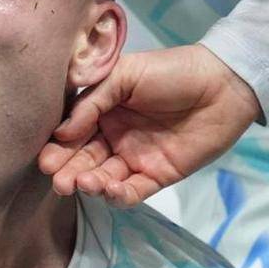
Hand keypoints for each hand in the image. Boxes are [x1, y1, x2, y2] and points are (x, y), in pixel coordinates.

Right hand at [38, 45, 261, 207]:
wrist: (222, 85)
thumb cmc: (171, 72)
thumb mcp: (125, 74)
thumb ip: (92, 101)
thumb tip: (61, 133)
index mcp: (103, 110)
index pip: (73, 133)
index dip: (58, 147)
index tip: (46, 159)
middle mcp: (115, 136)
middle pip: (84, 159)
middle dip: (68, 171)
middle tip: (58, 180)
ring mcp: (135, 158)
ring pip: (103, 178)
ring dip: (90, 183)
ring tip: (84, 183)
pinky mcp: (157, 176)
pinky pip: (132, 192)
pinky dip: (117, 195)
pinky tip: (109, 189)